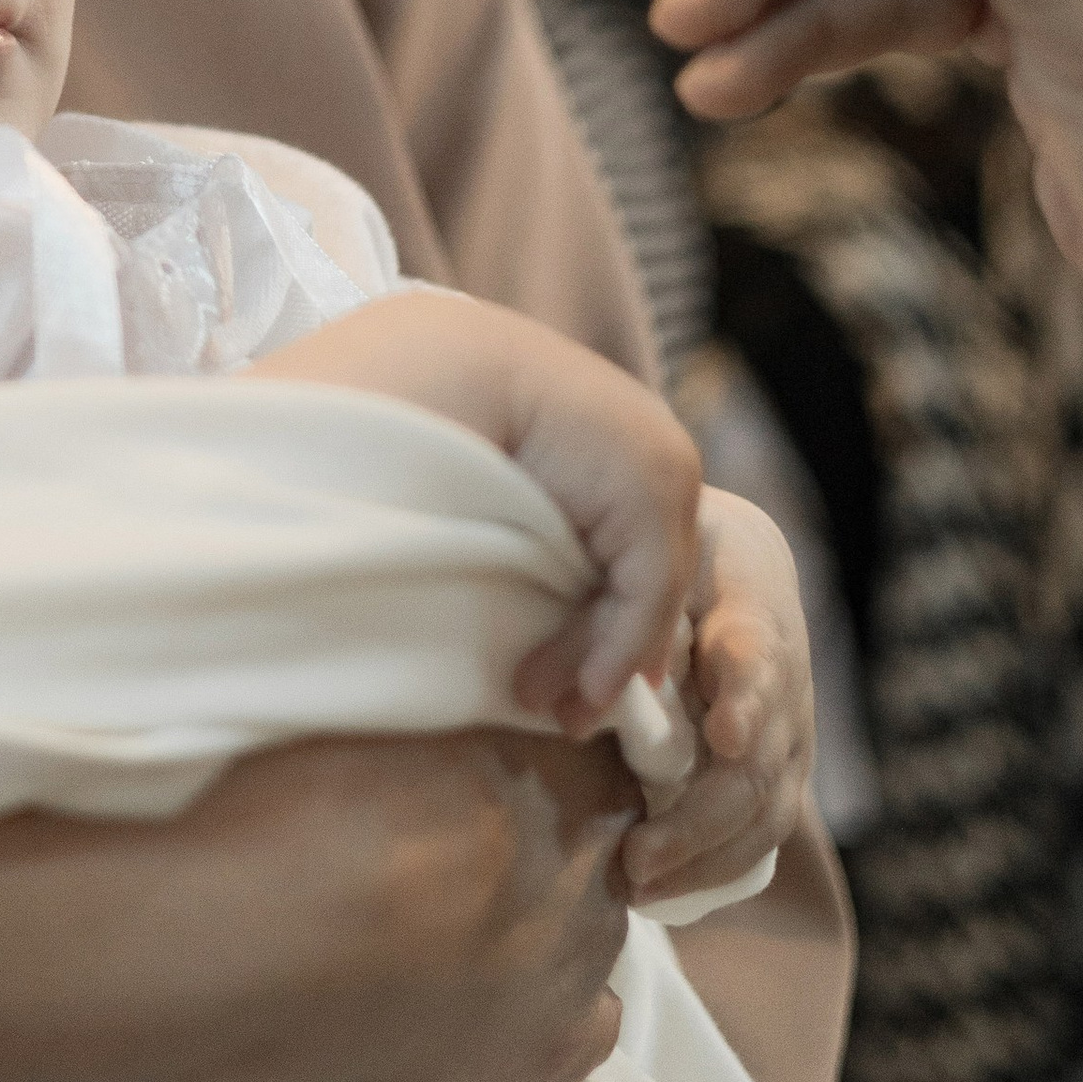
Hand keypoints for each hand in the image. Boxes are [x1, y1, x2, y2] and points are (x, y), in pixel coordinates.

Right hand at [250, 290, 700, 728]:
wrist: (428, 364)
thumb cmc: (426, 424)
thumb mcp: (488, 501)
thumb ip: (524, 551)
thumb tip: (537, 642)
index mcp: (601, 437)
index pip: (625, 549)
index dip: (600, 626)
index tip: (572, 689)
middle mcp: (641, 442)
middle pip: (640, 573)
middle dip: (601, 652)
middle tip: (562, 717)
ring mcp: (657, 462)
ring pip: (646, 588)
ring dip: (600, 657)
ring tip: (549, 706)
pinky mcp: (653, 482)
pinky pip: (646, 589)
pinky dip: (614, 648)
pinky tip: (580, 691)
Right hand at [259, 727, 635, 1081]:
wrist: (262, 951)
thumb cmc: (298, 822)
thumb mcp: (388, 733)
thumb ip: (464, 744)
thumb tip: (471, 754)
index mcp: (558, 774)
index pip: (598, 763)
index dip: (543, 773)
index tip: (488, 789)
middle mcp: (593, 864)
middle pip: (598, 848)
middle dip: (544, 848)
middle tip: (455, 860)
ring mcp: (581, 961)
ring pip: (591, 929)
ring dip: (541, 923)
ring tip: (449, 933)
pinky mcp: (555, 1048)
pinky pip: (593, 1022)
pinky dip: (556, 1008)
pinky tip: (487, 995)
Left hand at [619, 491, 812, 909]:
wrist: (735, 564)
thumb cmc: (667, 559)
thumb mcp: (637, 564)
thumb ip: (597, 619)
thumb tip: (538, 699)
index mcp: (751, 618)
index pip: (758, 660)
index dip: (746, 701)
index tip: (725, 737)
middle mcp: (784, 687)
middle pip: (760, 767)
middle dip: (701, 821)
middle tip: (635, 857)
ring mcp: (789, 737)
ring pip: (766, 815)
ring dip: (704, 860)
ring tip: (635, 887)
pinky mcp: (779, 771)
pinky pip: (760, 834)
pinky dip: (714, 870)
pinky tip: (659, 895)